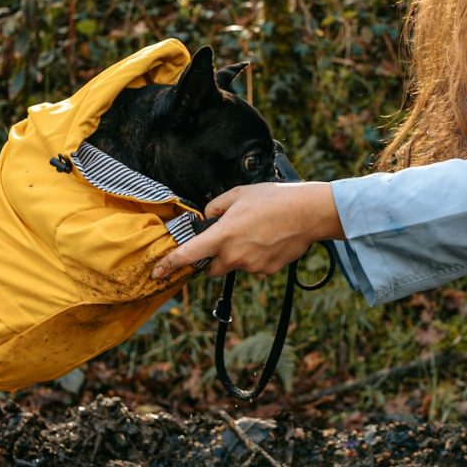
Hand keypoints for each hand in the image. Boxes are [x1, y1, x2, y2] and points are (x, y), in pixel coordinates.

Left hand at [150, 181, 344, 280]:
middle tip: (225, 240)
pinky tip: (268, 240)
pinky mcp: (266, 270)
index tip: (159, 272)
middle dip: (212, 259)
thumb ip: (216, 207)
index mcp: (222, 236)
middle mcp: (234, 255)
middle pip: (211, 268)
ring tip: (256, 233)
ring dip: (237, 255)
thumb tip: (208, 217)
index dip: (170, 264)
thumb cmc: (274, 200)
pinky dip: (255, 257)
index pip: (188, 255)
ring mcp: (251, 266)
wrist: (307, 213)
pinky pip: (253, 267)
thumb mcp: (238, 194)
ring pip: (234, 266)